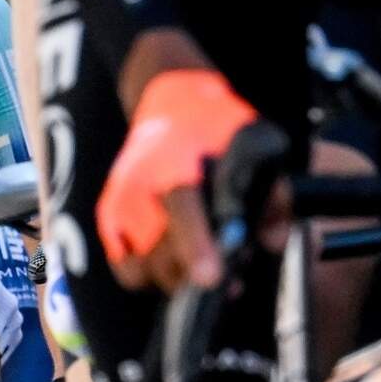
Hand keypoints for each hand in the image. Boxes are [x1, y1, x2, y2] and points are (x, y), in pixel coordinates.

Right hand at [97, 65, 262, 292]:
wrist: (171, 103)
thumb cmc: (218, 127)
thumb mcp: (261, 145)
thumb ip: (272, 195)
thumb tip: (268, 243)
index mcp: (176, 163)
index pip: (182, 209)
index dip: (196, 246)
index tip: (210, 278)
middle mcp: (139, 186)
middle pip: (161, 254)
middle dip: (196, 274)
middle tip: (228, 275)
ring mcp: (120, 205)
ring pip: (144, 271)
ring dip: (176, 278)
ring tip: (201, 265)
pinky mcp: (109, 219)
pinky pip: (127, 270)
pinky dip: (151, 275)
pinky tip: (174, 259)